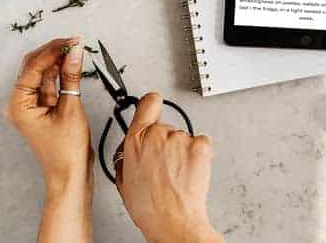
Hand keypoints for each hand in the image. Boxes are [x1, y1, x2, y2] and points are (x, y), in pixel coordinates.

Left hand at [5, 37, 92, 242]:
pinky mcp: (43, 108)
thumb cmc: (66, 150)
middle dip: (53, 52)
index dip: (52, 51)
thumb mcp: (70, 108)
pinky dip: (60, 73)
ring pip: (42, 73)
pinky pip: (49, 84)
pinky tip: (72, 63)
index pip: (33, 68)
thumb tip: (75, 52)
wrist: (69, 174)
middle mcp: (20, 104)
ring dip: (58, 60)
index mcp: (18, 105)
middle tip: (74, 42)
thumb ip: (71, 77)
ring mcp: (31, 106)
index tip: (71, 41)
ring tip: (76, 49)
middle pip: (33, 67)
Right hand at [115, 93, 221, 242]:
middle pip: (166, 126)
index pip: (148, 103)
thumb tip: (132, 146)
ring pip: (183, 137)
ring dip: (182, 150)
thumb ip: (128, 155)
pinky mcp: (200, 146)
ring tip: (177, 174)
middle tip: (165, 165)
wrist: (173, 222)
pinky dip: (199, 153)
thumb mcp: (124, 179)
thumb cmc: (149, 207)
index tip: (153, 108)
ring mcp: (180, 139)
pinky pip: (201, 142)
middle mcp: (158, 135)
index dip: (151, 105)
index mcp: (136, 140)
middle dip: (166, 142)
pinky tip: (191, 170)